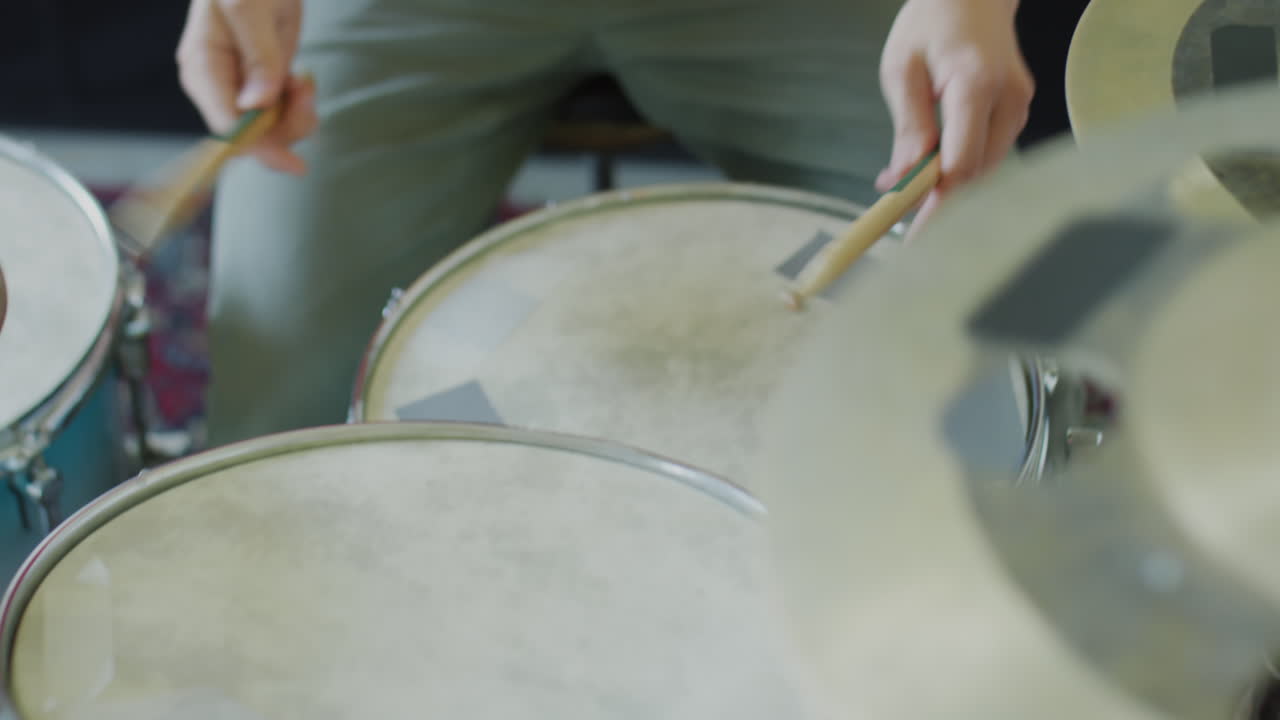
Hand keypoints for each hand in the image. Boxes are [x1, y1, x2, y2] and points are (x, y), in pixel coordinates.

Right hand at [177, 0, 315, 173]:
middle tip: (305, 91)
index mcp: (203, 67)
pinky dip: (299, 108)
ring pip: (271, 131)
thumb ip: (259, 57)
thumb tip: (257, 105)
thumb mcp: (249, 8)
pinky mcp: (260, 87)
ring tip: (305, 83)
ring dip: (297, 116)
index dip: (259, 147)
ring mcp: (239, 89)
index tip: (293, 161)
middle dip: (286, 126)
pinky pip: (281, 116)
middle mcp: (217, 86)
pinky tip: (302, 82)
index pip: (226, 126)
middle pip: (250, 137)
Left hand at [876, 0, 1032, 231]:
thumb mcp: (902, 68)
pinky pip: (988, 152)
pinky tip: (931, 169)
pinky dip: (959, 167)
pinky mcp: (1017, 110)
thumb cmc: (930, 22)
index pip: (961, 163)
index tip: (916, 235)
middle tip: (898, 217)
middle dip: (938, 201)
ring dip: (947, 186)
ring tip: (906, 189)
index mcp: (975, 84)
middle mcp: (1008, 99)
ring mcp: (1019, 105)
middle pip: (976, 173)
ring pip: (984, 168)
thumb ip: (908, 125)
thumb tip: (905, 179)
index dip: (938, 205)